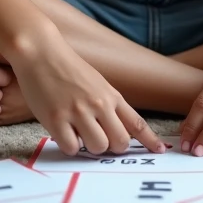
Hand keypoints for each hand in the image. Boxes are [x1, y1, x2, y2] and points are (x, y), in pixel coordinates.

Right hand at [9, 37, 164, 156]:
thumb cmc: (67, 68)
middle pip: (120, 142)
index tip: (160, 150)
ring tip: (78, 133)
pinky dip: (69, 146)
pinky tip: (63, 132)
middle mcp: (99, 104)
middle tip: (101, 141)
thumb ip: (108, 105)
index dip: (150, 140)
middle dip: (113, 148)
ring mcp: (78, 112)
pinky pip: (71, 147)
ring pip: (98, 147)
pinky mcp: (56, 119)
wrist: (41, 52)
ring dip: (89, 147)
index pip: (136, 123)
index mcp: (111, 95)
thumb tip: (115, 131)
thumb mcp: (97, 83)